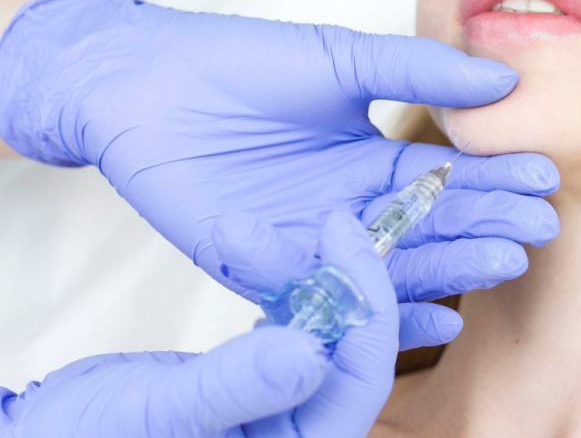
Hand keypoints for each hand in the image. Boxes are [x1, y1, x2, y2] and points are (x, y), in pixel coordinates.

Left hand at [0, 0, 559, 347]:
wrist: (148, 83)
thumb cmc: (243, 63)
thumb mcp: (343, 59)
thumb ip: (418, 72)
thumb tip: (505, 81)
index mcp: (371, 164)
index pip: (447, 178)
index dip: (494, 178)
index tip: (544, 177)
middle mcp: (352, 212)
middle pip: (432, 228)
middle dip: (488, 226)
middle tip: (540, 228)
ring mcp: (315, 246)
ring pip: (394, 266)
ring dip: (453, 267)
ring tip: (506, 261)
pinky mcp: (271, 273)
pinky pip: (334, 297)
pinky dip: (386, 309)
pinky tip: (440, 313)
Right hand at [1, 213, 398, 437]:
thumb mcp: (158, 412)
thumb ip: (234, 386)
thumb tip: (311, 353)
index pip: (360, 377)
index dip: (365, 305)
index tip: (343, 238)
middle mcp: (304, 432)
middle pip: (353, 353)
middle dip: (343, 283)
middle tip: (334, 220)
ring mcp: (286, 410)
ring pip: (329, 338)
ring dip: (316, 284)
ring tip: (312, 230)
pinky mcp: (264, 385)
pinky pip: (299, 335)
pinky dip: (295, 297)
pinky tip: (287, 267)